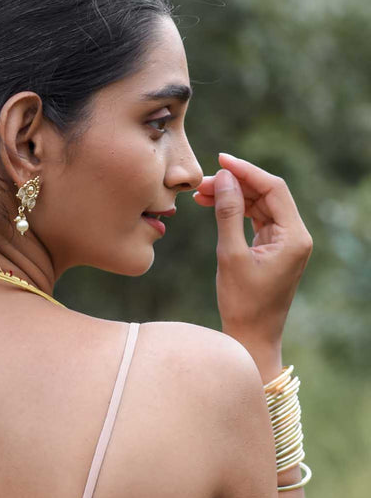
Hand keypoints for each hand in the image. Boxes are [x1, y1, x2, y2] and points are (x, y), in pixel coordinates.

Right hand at [193, 152, 313, 346]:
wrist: (251, 337)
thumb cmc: (242, 303)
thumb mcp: (230, 255)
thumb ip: (227, 213)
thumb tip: (222, 179)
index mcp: (294, 236)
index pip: (273, 189)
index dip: (246, 171)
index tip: (220, 160)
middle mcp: (296, 236)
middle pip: (267, 194)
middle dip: (236, 184)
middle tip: (202, 183)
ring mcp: (286, 242)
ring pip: (260, 206)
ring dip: (233, 197)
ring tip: (201, 194)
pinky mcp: (274, 249)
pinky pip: (257, 220)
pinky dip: (236, 212)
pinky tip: (214, 206)